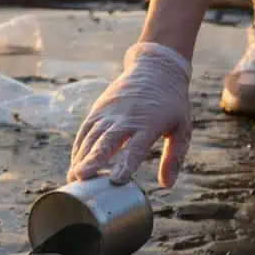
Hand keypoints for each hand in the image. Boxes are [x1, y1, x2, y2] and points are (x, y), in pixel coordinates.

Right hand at [67, 42, 192, 187]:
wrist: (156, 69)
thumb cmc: (172, 104)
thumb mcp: (182, 128)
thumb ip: (174, 156)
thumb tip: (167, 185)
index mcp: (149, 124)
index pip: (136, 147)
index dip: (125, 164)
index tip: (116, 180)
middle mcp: (126, 118)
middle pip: (106, 141)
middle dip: (92, 159)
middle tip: (80, 177)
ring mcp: (110, 112)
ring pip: (91, 136)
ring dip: (81, 157)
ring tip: (73, 178)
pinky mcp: (99, 108)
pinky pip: (86, 129)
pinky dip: (79, 146)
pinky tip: (75, 163)